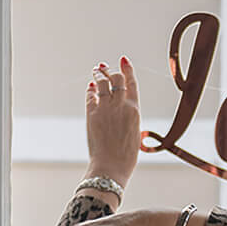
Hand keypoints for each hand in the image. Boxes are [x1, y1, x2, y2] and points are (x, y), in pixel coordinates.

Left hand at [85, 57, 140, 184]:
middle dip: (110, 71)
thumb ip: (129, 116)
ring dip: (99, 75)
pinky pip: (91, 96)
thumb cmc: (127, 155)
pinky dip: (91, 90)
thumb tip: (125, 107)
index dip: (127, 69)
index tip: (123, 59)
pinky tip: (91, 87)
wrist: (112, 165)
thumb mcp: (135, 132)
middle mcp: (120, 106)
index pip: (131, 83)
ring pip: (102, 84)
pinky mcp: (92, 114)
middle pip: (116, 79)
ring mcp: (105, 109)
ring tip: (97, 71)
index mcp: (135, 110)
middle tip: (105, 67)